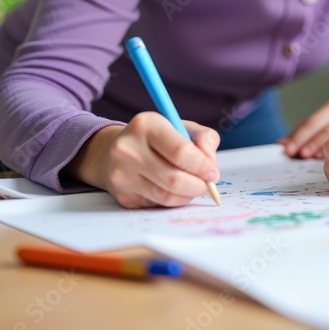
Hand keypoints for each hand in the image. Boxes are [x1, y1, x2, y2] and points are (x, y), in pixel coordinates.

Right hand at [65, 112, 220, 208]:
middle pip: (174, 178)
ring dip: (188, 195)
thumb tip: (210, 166)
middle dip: (198, 185)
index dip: (202, 165)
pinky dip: (174, 200)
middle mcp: (128, 149)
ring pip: (167, 196)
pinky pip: (158, 204)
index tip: (212, 172)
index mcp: (145, 125)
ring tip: (193, 186)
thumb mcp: (182, 127)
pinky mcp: (122, 195)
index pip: (180, 151)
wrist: (116, 151)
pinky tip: (175, 190)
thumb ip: (204, 139)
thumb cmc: (158, 139)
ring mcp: (121, 174)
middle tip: (207, 184)